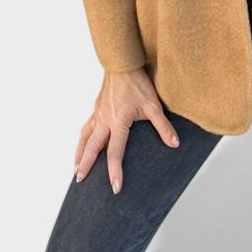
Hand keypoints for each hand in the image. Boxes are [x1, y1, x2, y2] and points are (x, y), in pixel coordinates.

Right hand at [74, 67, 179, 193]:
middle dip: (86, 165)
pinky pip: (86, 127)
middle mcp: (104, 120)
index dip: (115, 171)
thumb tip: (174, 143)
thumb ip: (162, 126)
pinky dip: (82, 139)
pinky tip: (82, 144)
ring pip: (85, 137)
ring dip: (80, 154)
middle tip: (80, 181)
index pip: (115, 152)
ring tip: (76, 168)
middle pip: (92, 147)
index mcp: (117, 122)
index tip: (115, 187)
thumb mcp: (153, 105)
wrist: (123, 63)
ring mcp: (98, 113)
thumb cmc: (138, 83)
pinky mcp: (97, 107)